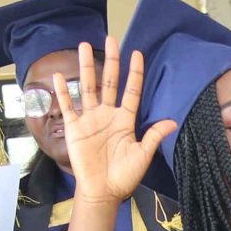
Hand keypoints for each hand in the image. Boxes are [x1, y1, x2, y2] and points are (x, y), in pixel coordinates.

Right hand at [54, 42, 172, 204]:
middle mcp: (107, 114)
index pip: (131, 90)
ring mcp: (90, 119)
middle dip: (111, 61)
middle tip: (112, 39)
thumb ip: (153, 136)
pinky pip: (68, 106)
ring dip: (86, 67)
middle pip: (109, 82)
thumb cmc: (124, 176)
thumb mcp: (142, 155)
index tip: (137, 54)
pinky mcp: (74, 128)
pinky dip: (63, 91)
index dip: (134, 73)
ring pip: (88, 87)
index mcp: (125, 119)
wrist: (102, 192)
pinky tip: (60, 76)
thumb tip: (171, 121)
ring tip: (84, 46)